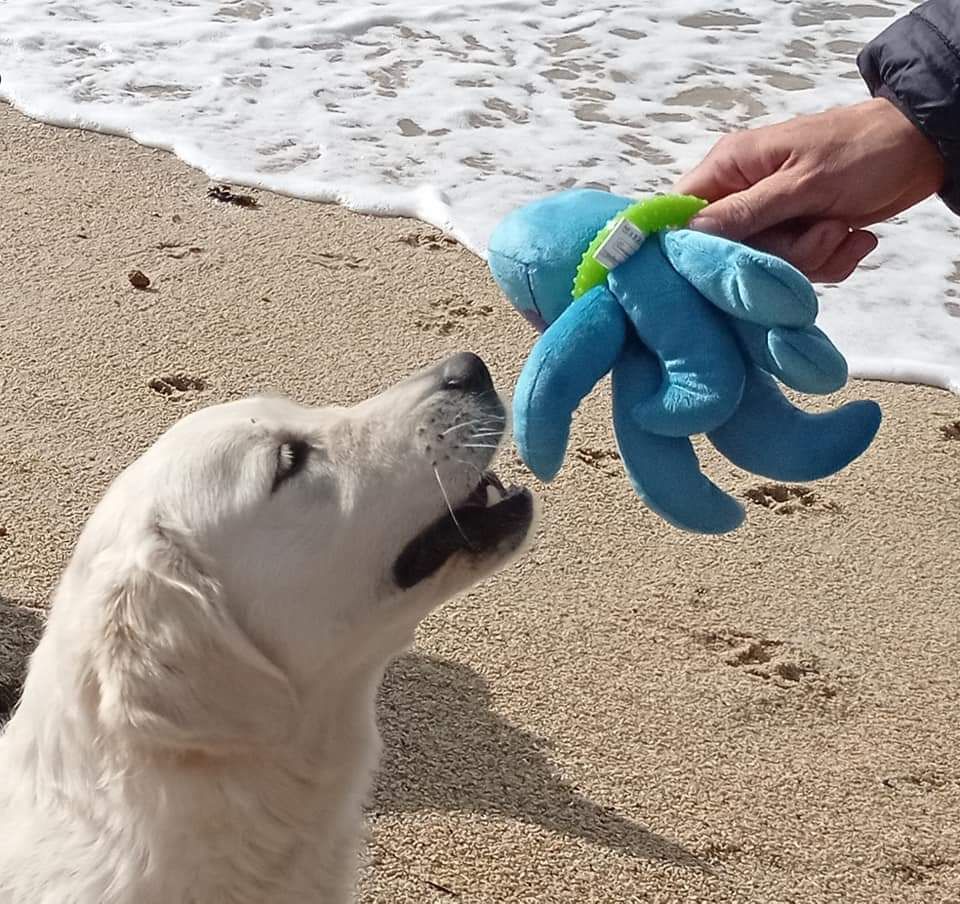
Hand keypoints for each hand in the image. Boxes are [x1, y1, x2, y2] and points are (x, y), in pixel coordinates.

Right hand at [675, 98, 946, 281]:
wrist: (925, 149)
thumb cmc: (862, 150)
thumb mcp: (802, 182)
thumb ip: (744, 211)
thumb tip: (686, 233)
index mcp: (730, 167)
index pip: (680, 211)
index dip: (687, 243)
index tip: (716, 263)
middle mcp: (742, 194)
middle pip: (728, 251)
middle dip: (778, 254)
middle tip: (818, 232)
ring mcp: (770, 218)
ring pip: (765, 266)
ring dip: (811, 258)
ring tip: (840, 228)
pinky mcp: (797, 236)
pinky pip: (796, 270)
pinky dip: (830, 261)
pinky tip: (853, 237)